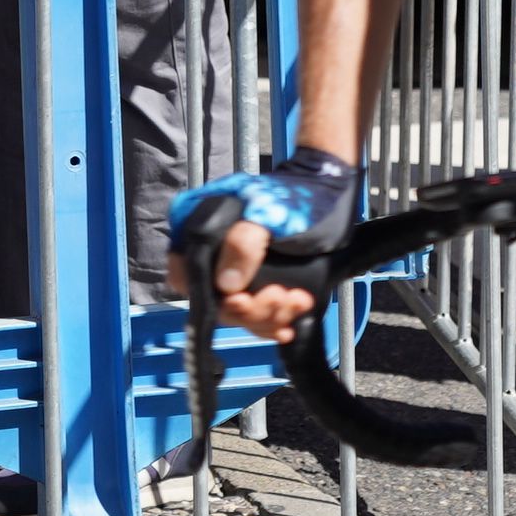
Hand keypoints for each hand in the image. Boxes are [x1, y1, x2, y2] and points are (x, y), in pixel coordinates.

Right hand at [168, 152, 360, 341]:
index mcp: (200, 224)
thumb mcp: (267, 213)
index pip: (186, 271)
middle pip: (215, 299)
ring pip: (238, 311)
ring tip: (295, 302)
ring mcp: (233, 268)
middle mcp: (210, 250)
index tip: (243, 301)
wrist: (330, 196)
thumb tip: (226, 287)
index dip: (210, 296)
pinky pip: (255, 314)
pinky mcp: (255, 282)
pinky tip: (292, 316)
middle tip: (279, 298)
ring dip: (266, 316)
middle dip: (250, 309)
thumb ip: (243, 244)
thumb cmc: (294, 198)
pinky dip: (274, 319)